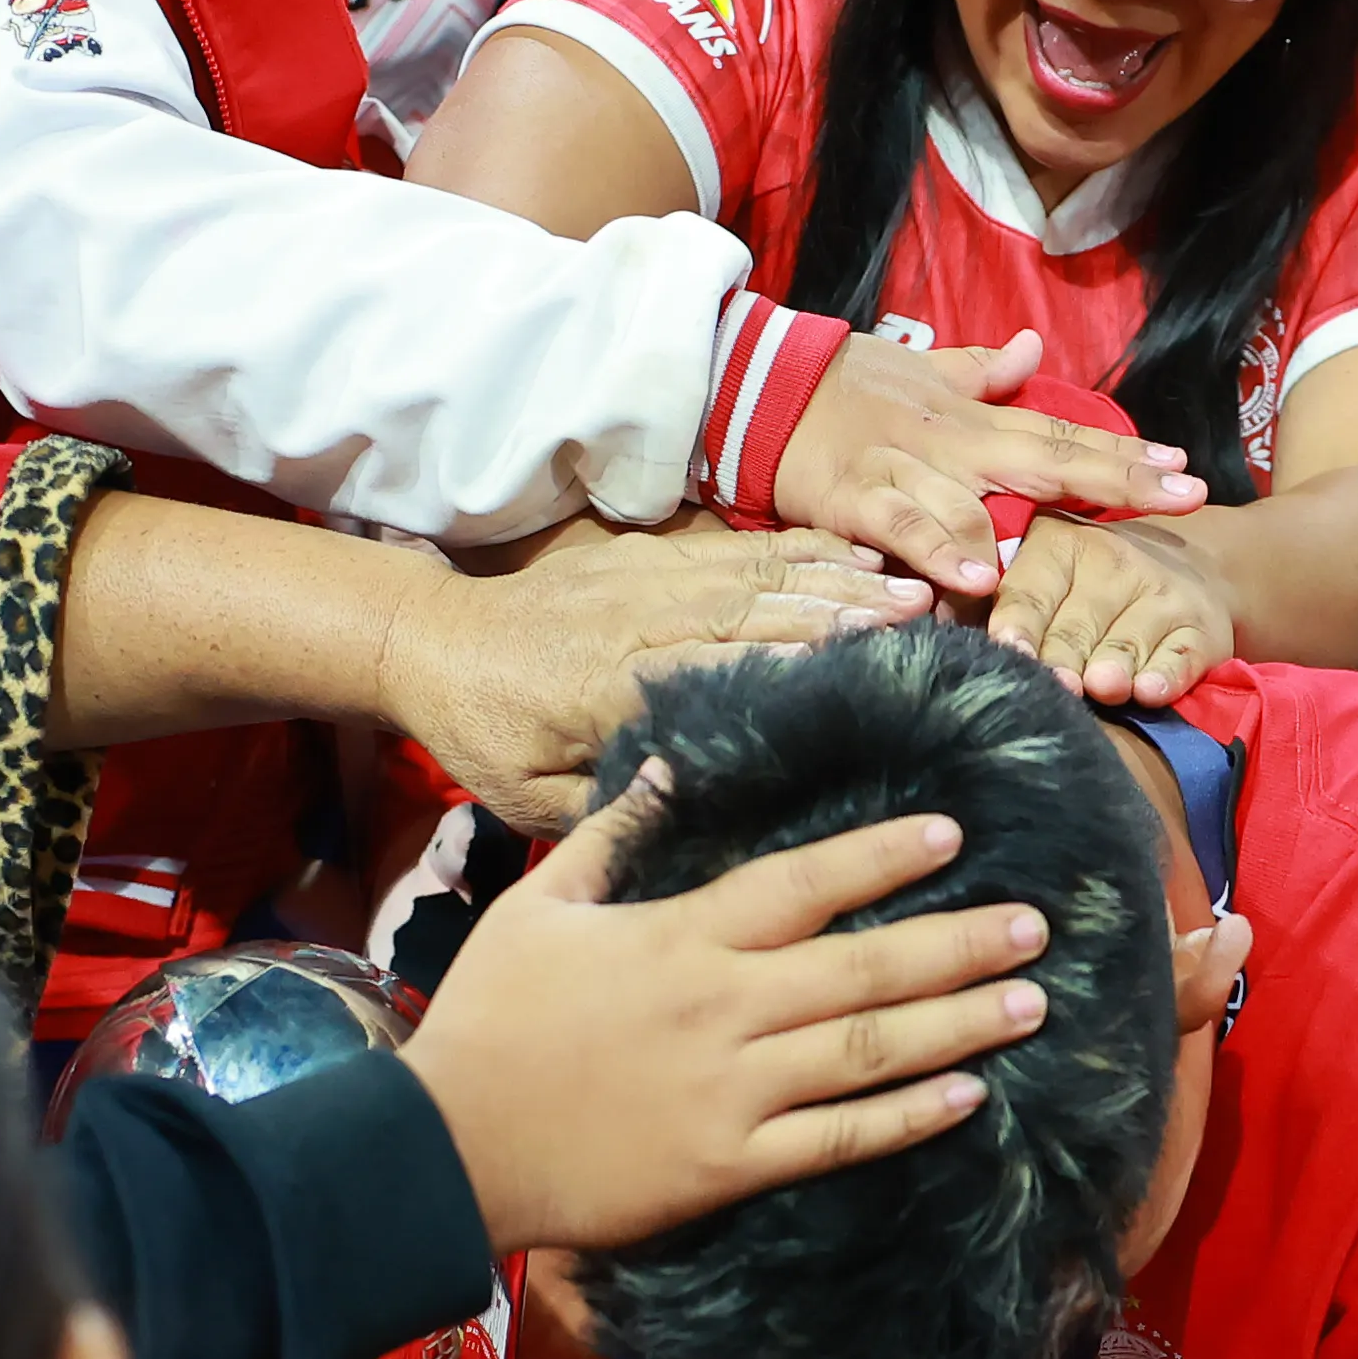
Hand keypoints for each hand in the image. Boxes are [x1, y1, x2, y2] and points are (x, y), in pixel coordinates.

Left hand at [385, 521, 930, 828]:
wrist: (434, 642)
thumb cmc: (485, 734)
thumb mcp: (530, 797)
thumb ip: (612, 805)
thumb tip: (695, 811)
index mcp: (611, 685)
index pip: (719, 665)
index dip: (795, 660)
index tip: (866, 666)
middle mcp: (639, 621)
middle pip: (755, 610)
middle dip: (841, 612)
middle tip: (923, 619)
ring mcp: (646, 579)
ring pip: (755, 572)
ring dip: (835, 577)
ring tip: (909, 587)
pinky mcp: (647, 556)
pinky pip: (735, 547)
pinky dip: (798, 549)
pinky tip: (853, 555)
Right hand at [405, 762, 1102, 1252]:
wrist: (446, 1148)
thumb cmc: (488, 1021)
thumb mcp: (537, 908)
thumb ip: (612, 836)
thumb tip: (668, 764)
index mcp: (679, 938)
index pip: (800, 884)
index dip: (881, 856)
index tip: (953, 832)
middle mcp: (721, 1007)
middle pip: (863, 967)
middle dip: (958, 942)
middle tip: (1038, 923)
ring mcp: (732, 1090)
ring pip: (868, 1051)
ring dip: (958, 1024)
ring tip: (1033, 1002)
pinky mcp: (729, 1164)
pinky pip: (837, 1139)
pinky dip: (906, 1118)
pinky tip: (969, 1096)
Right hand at [775, 324, 1210, 593]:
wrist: (760, 383)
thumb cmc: (847, 385)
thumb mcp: (921, 371)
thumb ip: (980, 372)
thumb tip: (1034, 348)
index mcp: (971, 418)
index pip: (1061, 435)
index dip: (1124, 455)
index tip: (1187, 470)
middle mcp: (951, 441)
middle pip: (1046, 461)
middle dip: (1118, 479)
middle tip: (1184, 495)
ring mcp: (904, 467)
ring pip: (978, 500)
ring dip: (1041, 527)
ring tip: (1101, 546)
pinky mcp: (853, 497)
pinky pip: (901, 526)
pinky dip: (936, 551)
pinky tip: (974, 580)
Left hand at [984, 509, 1238, 704]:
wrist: (1190, 567)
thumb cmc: (1086, 586)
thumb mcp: (1044, 575)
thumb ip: (988, 604)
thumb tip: (930, 627)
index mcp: (1057, 545)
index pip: (1030, 590)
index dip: (1017, 622)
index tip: (1004, 647)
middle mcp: (1111, 561)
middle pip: (1075, 625)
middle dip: (1061, 658)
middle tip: (1050, 686)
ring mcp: (1160, 592)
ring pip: (1125, 642)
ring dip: (1113, 667)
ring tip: (1101, 688)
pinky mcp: (1200, 626)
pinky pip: (1180, 656)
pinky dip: (1166, 675)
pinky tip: (1151, 690)